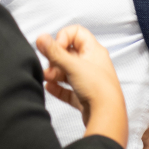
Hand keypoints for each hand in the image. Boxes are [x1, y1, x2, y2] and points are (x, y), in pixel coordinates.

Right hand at [36, 25, 127, 148]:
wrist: (107, 115)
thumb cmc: (98, 88)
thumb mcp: (73, 66)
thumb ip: (54, 52)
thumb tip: (41, 38)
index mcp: (94, 51)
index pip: (77, 33)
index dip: (63, 37)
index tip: (56, 48)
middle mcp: (92, 64)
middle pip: (69, 53)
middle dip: (55, 59)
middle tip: (50, 65)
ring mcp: (88, 80)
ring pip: (68, 71)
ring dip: (55, 73)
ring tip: (47, 77)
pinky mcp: (84, 96)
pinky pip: (68, 89)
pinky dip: (58, 87)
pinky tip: (50, 87)